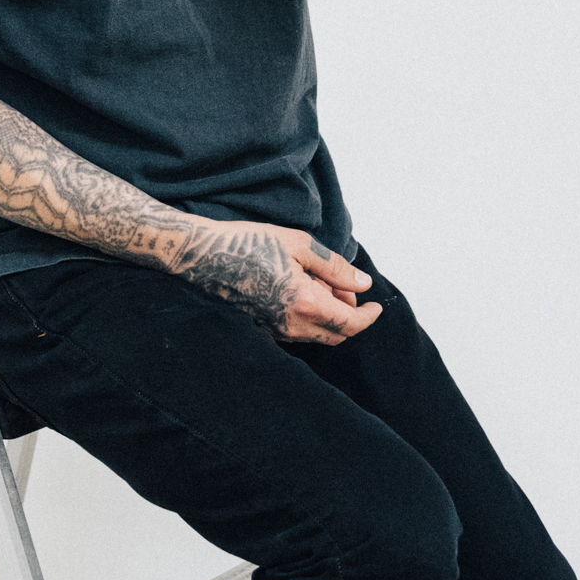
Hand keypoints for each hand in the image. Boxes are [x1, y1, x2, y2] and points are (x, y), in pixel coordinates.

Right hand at [180, 221, 381, 345]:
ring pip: (317, 336)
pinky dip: (310, 319)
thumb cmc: (248, 244)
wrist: (202, 256)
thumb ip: (335, 267)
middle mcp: (292, 324)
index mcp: (306, 303)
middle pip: (337, 335)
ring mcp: (275, 330)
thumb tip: (362, 283)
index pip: (351, 324)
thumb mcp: (299, 244)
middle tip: (346, 288)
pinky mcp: (262, 329)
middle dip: (350, 316)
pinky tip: (301, 292)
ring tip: (322, 286)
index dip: (369, 317)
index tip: (376, 306)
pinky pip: (297, 334)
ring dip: (329, 318)